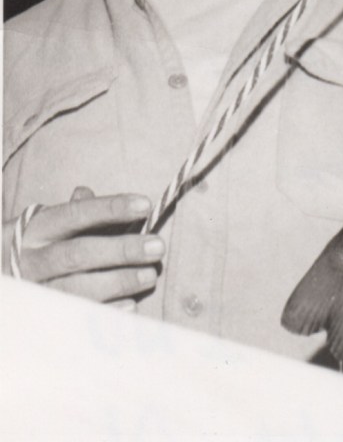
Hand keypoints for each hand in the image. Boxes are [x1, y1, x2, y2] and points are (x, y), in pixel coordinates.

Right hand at [2, 187, 164, 307]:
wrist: (5, 278)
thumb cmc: (39, 247)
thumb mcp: (49, 225)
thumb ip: (73, 211)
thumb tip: (86, 192)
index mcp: (36, 229)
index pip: (75, 214)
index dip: (110, 208)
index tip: (145, 205)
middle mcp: (30, 260)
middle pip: (78, 254)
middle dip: (121, 250)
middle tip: (157, 246)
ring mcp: (34, 292)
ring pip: (77, 288)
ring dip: (119, 282)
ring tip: (150, 275)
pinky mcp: (42, 320)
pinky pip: (76, 318)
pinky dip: (105, 311)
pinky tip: (131, 304)